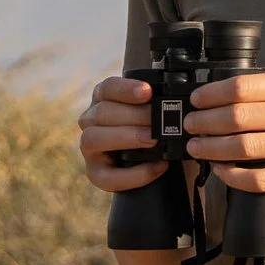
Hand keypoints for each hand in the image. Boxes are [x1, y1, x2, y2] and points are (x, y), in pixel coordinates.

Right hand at [78, 76, 163, 192]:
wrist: (158, 158)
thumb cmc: (156, 127)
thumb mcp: (154, 111)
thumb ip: (157, 102)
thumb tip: (175, 96)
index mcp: (104, 99)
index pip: (107, 88)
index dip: (125, 89)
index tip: (147, 92)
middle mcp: (91, 121)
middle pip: (101, 113)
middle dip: (133, 116)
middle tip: (158, 120)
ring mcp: (89, 147)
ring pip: (92, 139)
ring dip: (126, 138)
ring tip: (153, 140)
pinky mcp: (95, 173)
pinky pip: (106, 176)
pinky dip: (134, 174)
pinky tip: (158, 167)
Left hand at [183, 69, 264, 192]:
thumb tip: (226, 97)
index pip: (244, 86)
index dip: (212, 94)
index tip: (196, 100)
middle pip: (240, 117)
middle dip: (205, 122)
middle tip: (190, 125)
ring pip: (246, 147)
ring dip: (212, 148)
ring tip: (198, 147)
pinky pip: (261, 179)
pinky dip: (234, 176)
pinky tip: (222, 170)